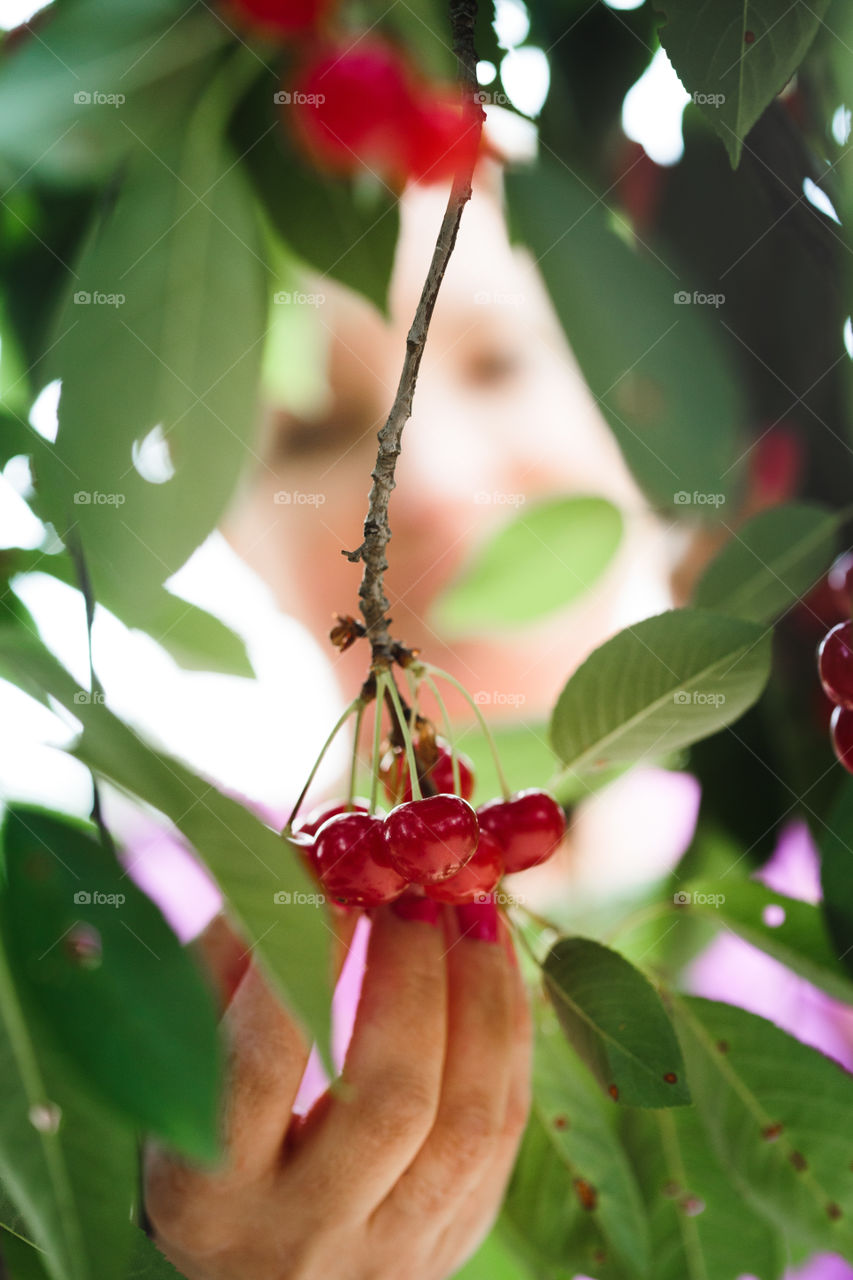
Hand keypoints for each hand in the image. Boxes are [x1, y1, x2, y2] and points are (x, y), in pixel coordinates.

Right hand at [144, 898, 530, 1279]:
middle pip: (388, 1101)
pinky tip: (491, 956)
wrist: (261, 1270)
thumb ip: (231, 960)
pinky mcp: (458, 1237)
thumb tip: (306, 858)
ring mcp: (393, 1248)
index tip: (339, 875)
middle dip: (411, 972)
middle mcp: (303, 1236)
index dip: (308, 957)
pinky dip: (507, 1028)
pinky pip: (506, 1127)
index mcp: (206, 1196)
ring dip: (479, 993)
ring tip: (467, 906)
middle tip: (413, 886)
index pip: (265, 1065)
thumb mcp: (187, 1058)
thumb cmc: (207, 1136)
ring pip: (468, 1122)